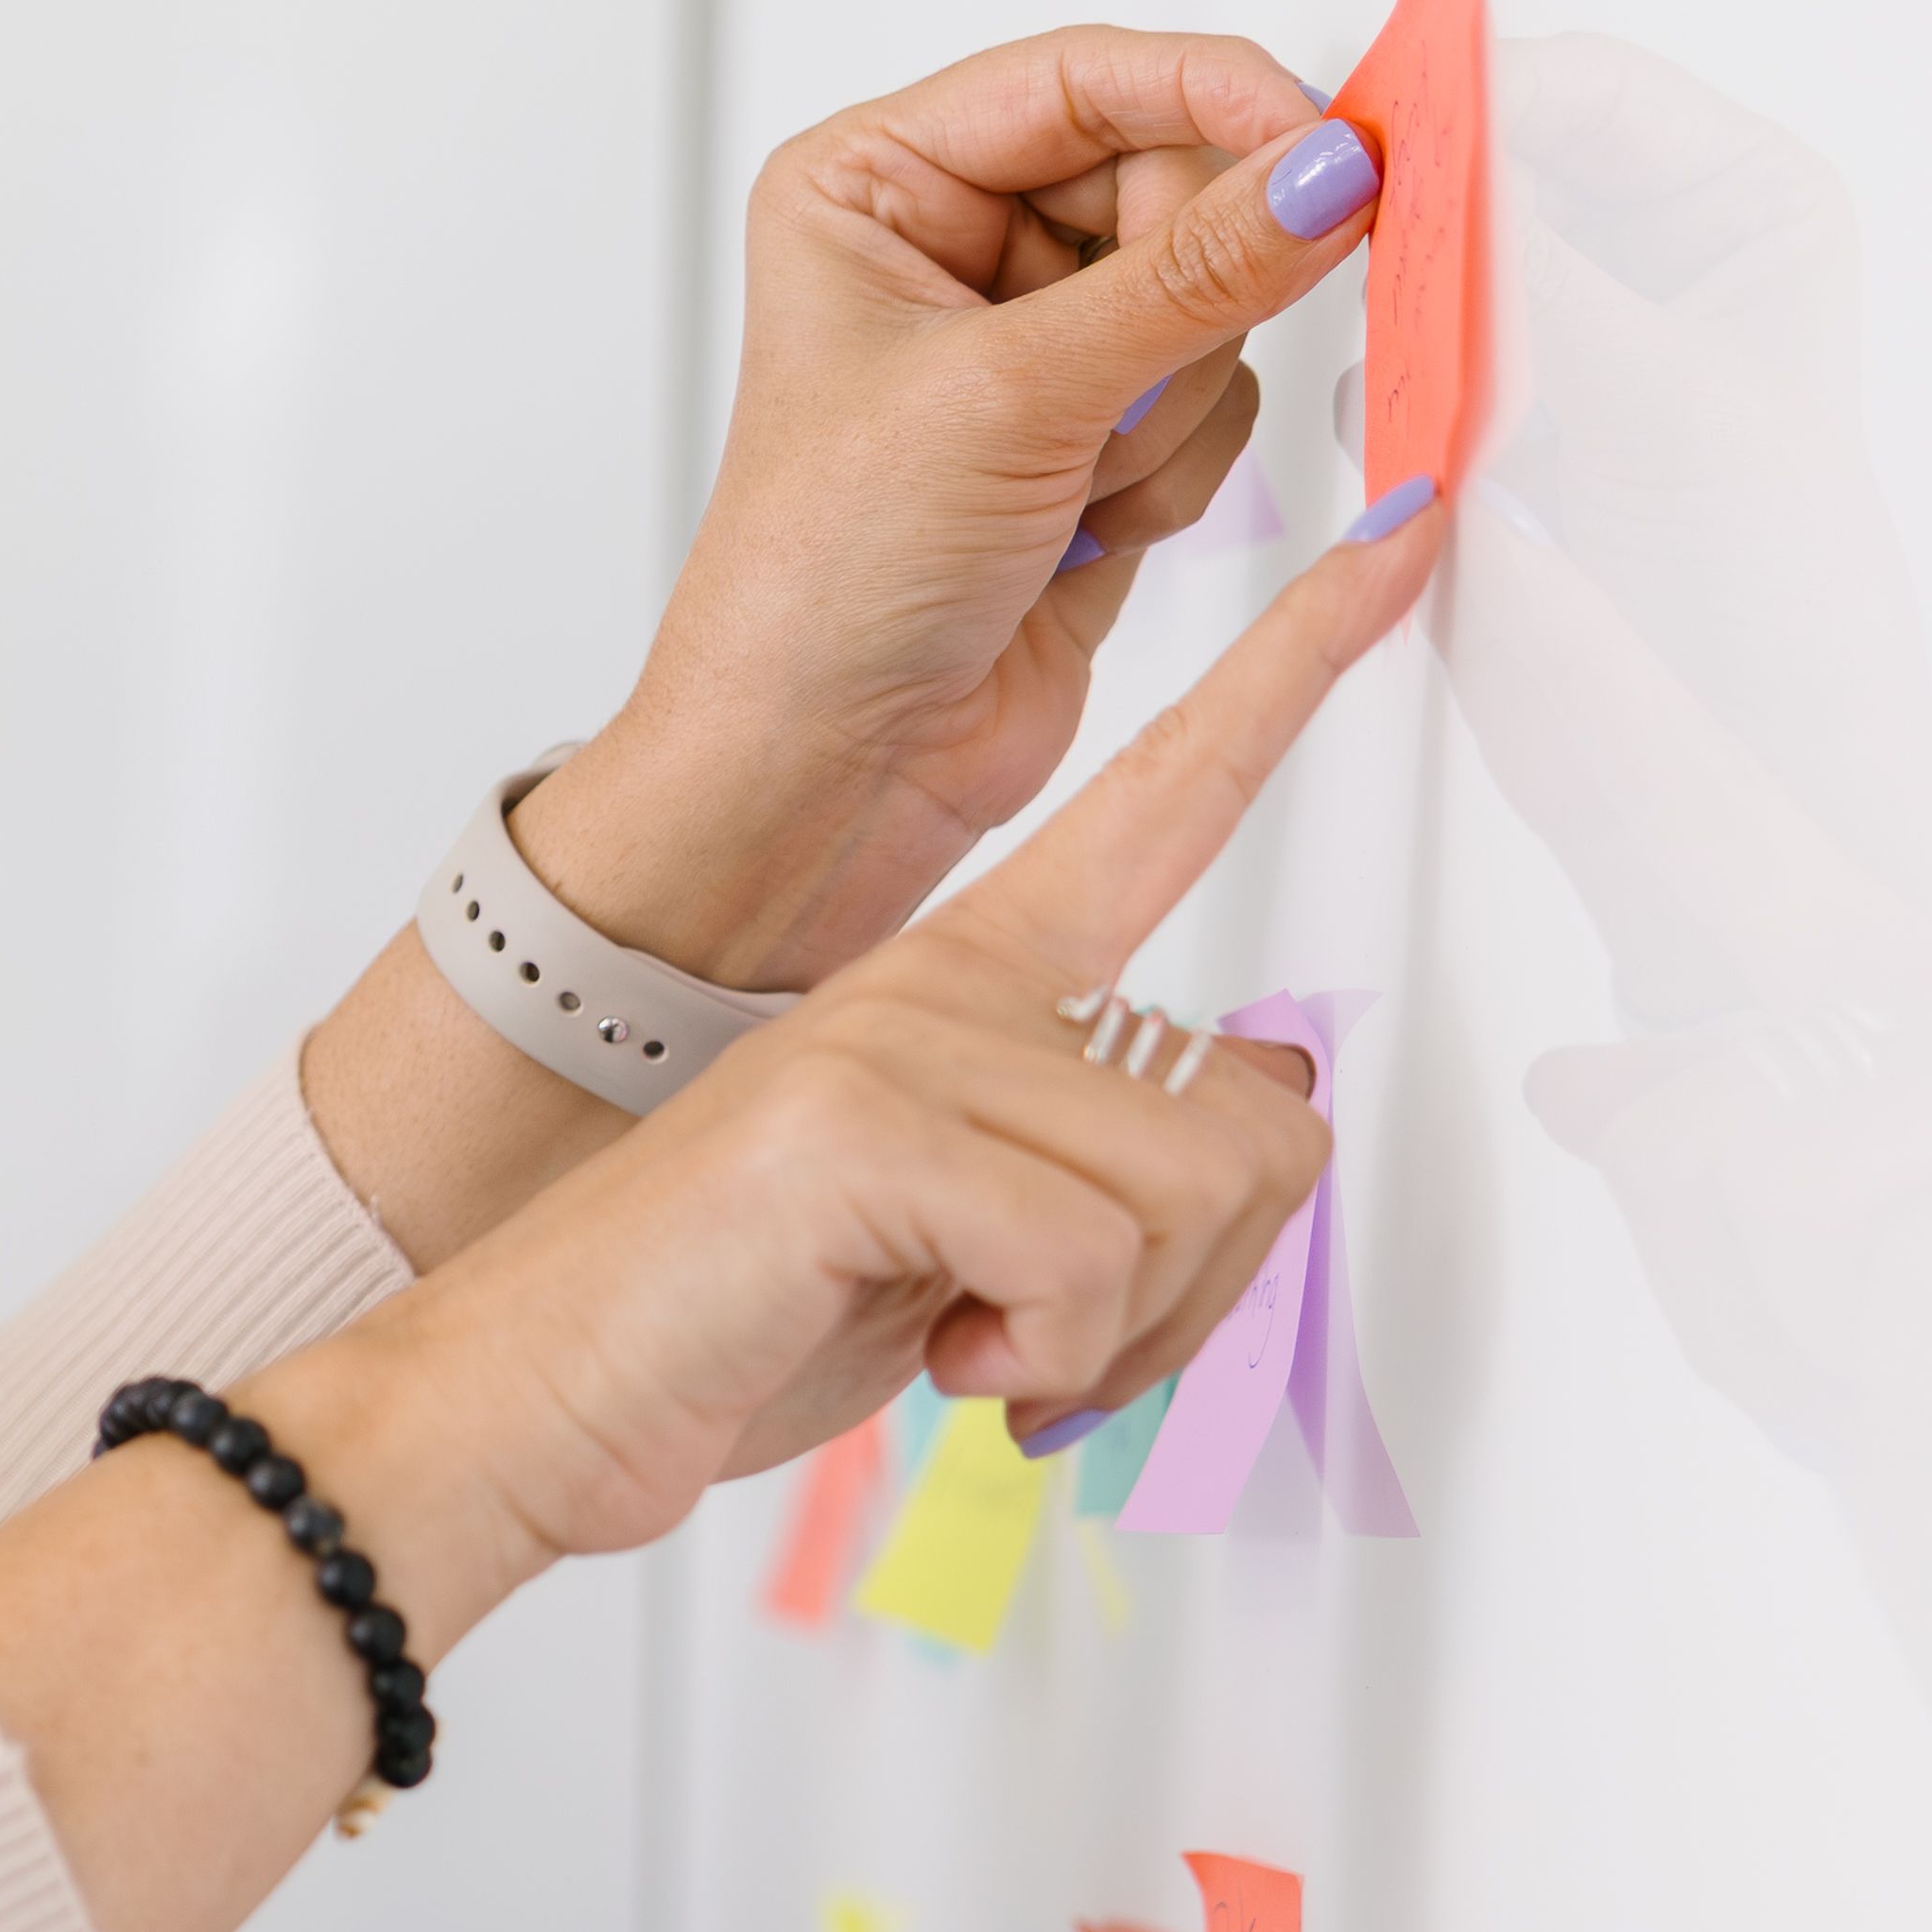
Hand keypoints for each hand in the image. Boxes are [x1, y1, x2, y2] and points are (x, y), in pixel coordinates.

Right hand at [319, 496, 1449, 1594]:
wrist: (528, 1397)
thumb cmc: (735, 1321)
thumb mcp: (974, 1239)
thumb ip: (1115, 1159)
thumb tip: (1268, 1092)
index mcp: (972, 970)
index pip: (1171, 789)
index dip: (1294, 665)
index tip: (1403, 534)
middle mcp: (949, 973)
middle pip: (1254, 1117)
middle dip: (1192, 1295)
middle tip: (1062, 1350)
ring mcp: (899, 1034)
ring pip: (1192, 1195)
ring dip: (1118, 1340)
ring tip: (988, 1352)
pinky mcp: (863, 1123)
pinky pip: (1090, 1260)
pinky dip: (1048, 1358)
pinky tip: (948, 1360)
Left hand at [513, 27, 1386, 991]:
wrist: (820, 774)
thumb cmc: (825, 582)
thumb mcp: (1010, 394)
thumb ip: (1194, 272)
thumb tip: (1330, 171)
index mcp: (873, 185)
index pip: (1085, 78)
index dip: (1216, 100)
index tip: (1331, 147)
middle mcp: (948, 250)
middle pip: (1168, 185)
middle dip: (1174, 301)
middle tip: (1127, 386)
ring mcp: (1031, 348)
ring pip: (1211, 303)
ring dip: (1162, 408)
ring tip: (1064, 485)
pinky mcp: (1094, 438)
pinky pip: (1215, 400)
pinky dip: (1172, 473)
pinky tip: (1080, 535)